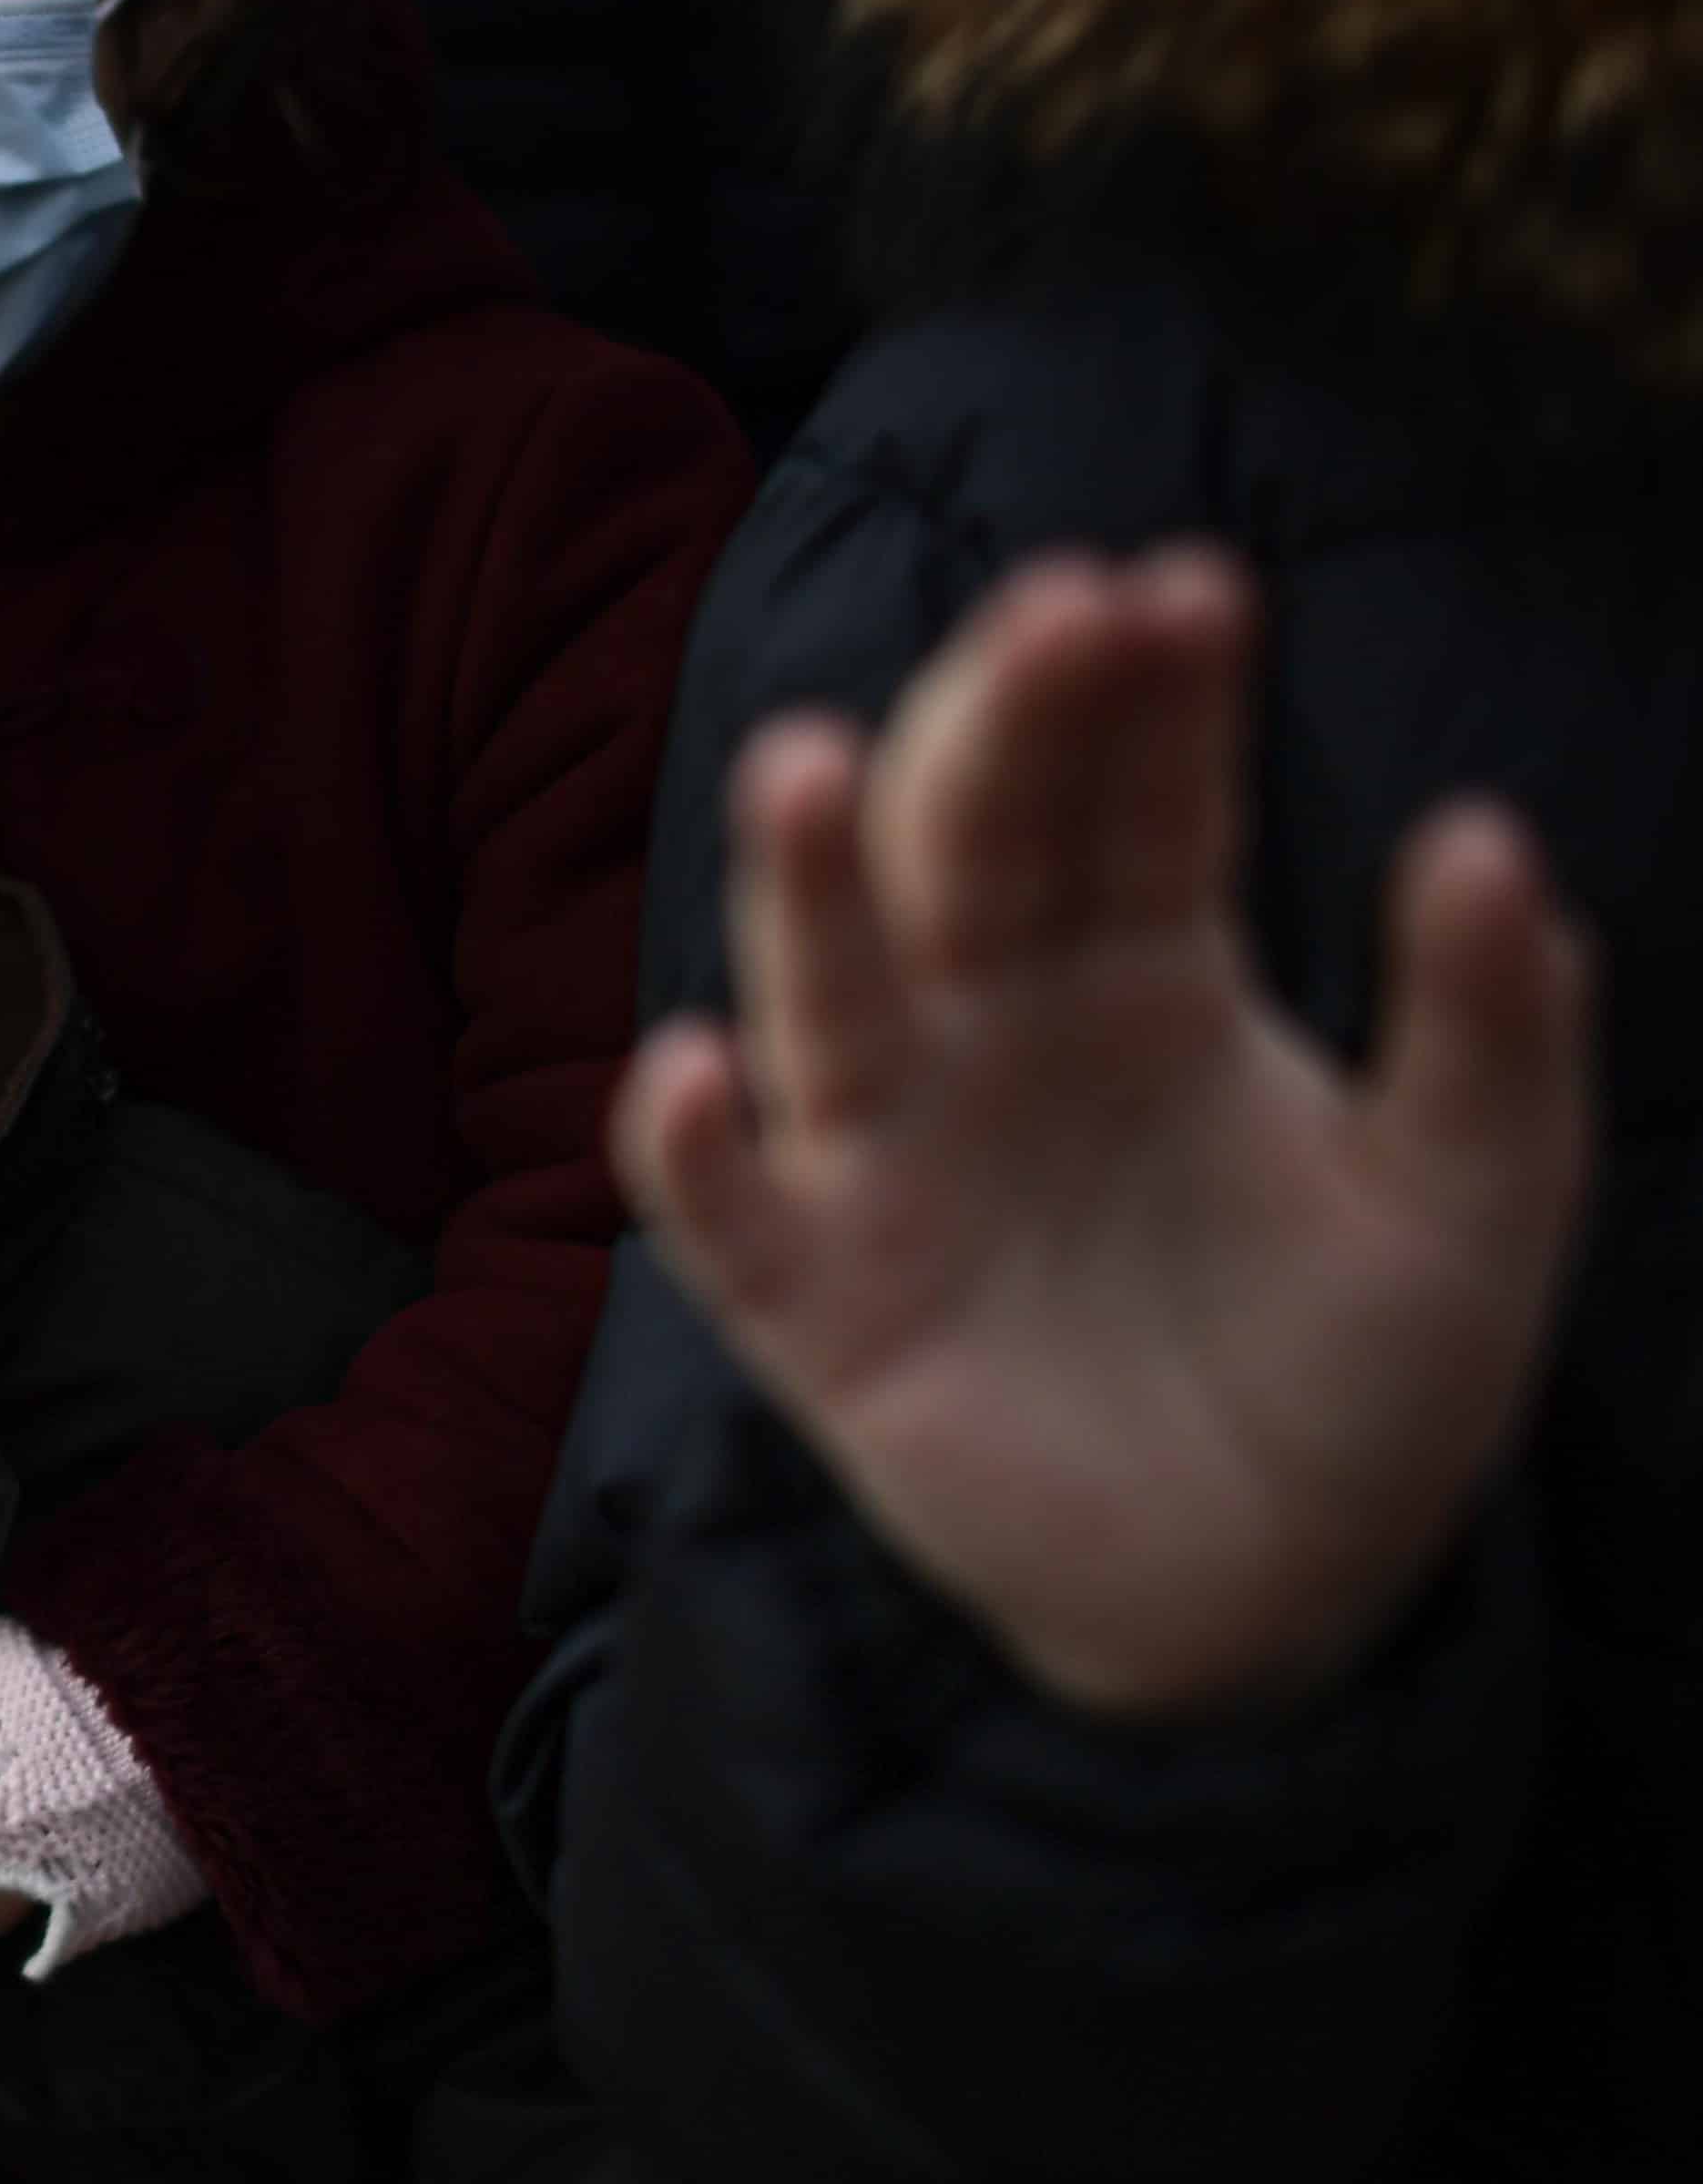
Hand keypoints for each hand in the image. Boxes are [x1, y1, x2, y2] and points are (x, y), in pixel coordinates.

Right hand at [619, 545, 1595, 1723]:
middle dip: (1001, 727)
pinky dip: (690, 1148)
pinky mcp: (823, 1306)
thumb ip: (1493, 1025)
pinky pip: (729, 1216)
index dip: (1157, 699)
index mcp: (1147, 976)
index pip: (1139, 800)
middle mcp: (998, 1034)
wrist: (1275, 1594)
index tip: (1187, 589)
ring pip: (831, 995)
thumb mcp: (1476, 1195)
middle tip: (1054, 614)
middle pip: (974, 849)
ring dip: (810, 883)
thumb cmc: (1365, 1372)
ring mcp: (896, 1162)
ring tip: (811, 762)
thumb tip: (1489, 829)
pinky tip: (691, 1073)